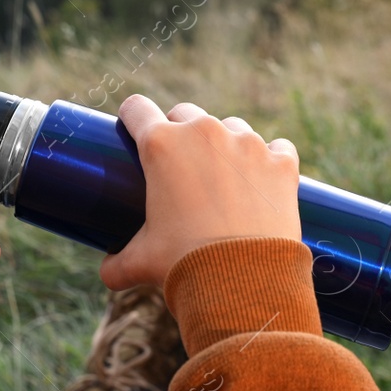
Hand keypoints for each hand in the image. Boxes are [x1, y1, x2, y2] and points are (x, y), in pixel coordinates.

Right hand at [100, 96, 300, 289]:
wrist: (244, 282)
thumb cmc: (184, 265)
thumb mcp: (141, 261)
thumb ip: (117, 263)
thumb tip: (109, 272)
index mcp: (161, 146)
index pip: (137, 108)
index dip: (132, 118)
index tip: (135, 131)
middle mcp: (204, 133)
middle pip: (185, 113)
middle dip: (181, 133)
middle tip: (182, 166)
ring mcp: (247, 143)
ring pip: (231, 127)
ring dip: (225, 145)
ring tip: (225, 179)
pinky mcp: (281, 161)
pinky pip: (277, 147)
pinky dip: (270, 161)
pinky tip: (264, 184)